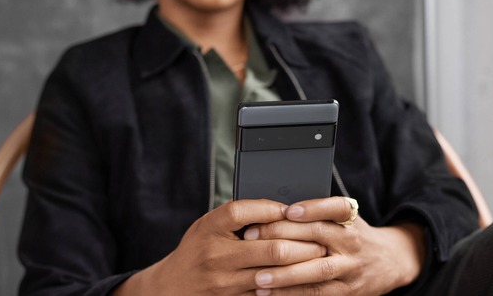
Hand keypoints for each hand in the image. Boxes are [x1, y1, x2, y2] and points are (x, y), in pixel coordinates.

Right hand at [113, 199, 327, 294]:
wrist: (170, 288)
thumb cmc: (196, 250)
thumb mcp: (208, 225)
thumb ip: (237, 214)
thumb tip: (278, 207)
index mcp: (211, 229)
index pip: (243, 212)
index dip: (272, 209)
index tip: (292, 210)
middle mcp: (217, 256)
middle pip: (272, 248)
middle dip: (302, 244)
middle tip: (321, 240)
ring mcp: (226, 283)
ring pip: (275, 275)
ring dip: (301, 267)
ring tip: (318, 258)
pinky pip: (267, 294)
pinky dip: (286, 286)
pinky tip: (301, 280)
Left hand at [244, 197, 426, 294]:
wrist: (390, 262)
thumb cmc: (354, 235)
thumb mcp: (345, 217)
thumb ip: (318, 212)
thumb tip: (275, 205)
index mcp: (350, 219)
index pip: (335, 208)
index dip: (313, 208)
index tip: (289, 209)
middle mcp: (351, 243)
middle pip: (318, 237)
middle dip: (282, 237)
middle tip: (251, 237)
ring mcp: (349, 269)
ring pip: (316, 271)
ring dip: (285, 275)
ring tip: (258, 276)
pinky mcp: (346, 292)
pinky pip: (316, 294)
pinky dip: (291, 294)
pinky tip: (268, 293)